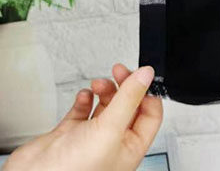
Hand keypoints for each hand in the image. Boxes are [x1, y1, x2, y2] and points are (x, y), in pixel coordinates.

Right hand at [2, 63, 162, 170]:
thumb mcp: (109, 130)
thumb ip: (128, 100)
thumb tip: (146, 75)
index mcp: (129, 149)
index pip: (150, 116)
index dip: (147, 93)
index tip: (140, 75)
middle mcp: (112, 144)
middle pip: (128, 106)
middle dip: (124, 86)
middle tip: (118, 71)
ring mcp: (90, 139)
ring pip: (106, 106)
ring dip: (105, 90)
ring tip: (98, 84)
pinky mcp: (69, 135)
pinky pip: (83, 110)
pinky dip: (85, 99)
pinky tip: (84, 96)